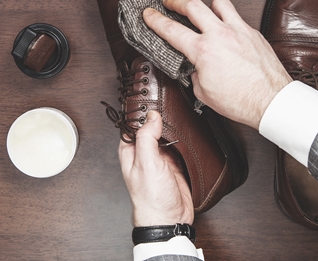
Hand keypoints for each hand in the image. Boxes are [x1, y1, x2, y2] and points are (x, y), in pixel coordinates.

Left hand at [118, 110, 193, 226]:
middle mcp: (143, 153)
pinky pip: (178, 145)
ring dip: (172, 127)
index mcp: (130, 151)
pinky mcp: (174, 164)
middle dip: (158, 117)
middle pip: (150, 127)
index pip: (132, 124)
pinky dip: (183, 138)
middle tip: (168, 101)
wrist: (169, 219)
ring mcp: (160, 158)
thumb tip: (152, 116)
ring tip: (178, 113)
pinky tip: (187, 131)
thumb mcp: (147, 163)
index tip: (150, 98)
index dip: (140, 111)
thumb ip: (147, 138)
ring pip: (165, 135)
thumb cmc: (150, 198)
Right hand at [143, 0, 291, 128]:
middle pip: (192, 4)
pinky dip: (227, 20)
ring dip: (207, 5)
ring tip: (203, 12)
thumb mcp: (203, 92)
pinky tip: (226, 30)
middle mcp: (220, 35)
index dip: (155, 19)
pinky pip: (237, 17)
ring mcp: (239, 30)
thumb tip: (194, 67)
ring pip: (218, 2)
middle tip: (169, 1)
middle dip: (176, 0)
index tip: (149, 13)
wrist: (270, 101)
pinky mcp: (253, 33)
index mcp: (203, 51)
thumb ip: (194, 73)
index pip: (171, 29)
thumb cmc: (241, 101)